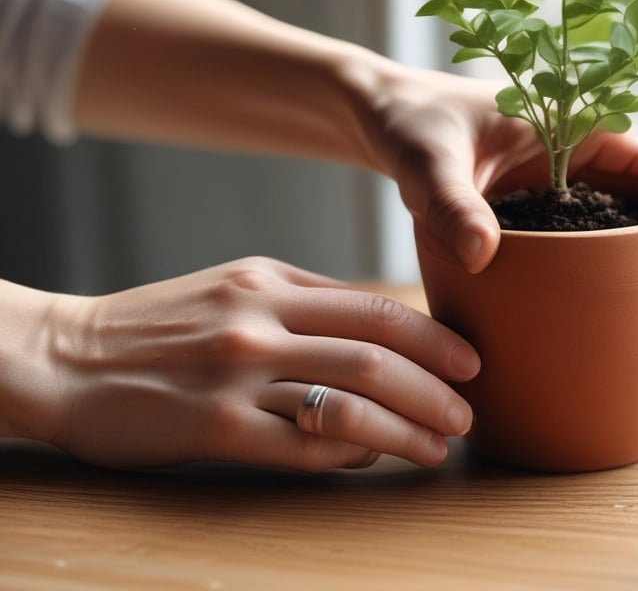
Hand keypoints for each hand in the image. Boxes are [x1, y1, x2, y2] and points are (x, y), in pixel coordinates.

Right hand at [21, 257, 477, 471]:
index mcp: (270, 281)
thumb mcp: (235, 290)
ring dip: (408, 427)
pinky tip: (374, 461)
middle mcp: (259, 320)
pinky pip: (304, 446)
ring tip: (438, 444)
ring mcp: (237, 373)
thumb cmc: (159, 326)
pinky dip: (350, 455)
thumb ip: (307, 309)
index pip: (376, 306)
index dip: (434, 337)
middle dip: (436, 386)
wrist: (64, 357)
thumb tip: (381, 348)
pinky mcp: (215, 427)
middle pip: (378, 351)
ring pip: (351, 399)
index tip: (469, 361)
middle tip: (468, 410)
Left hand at [358, 66, 637, 272]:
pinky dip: (589, 254)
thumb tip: (484, 255)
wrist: (379, 118)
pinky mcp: (531, 203)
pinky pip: (574, 229)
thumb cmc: (408, 123)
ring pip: (608, 212)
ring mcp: (551, 179)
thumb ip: (453, 205)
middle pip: (636, 188)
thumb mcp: (428, 162)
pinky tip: (589, 295)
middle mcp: (568, 152)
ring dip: (626, 246)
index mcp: (564, 122)